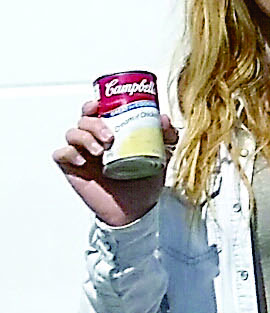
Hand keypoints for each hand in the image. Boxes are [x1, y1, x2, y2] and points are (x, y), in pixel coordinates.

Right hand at [53, 93, 175, 228]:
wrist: (138, 208)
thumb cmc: (146, 180)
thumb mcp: (162, 154)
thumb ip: (166, 135)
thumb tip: (163, 118)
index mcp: (113, 131)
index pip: (97, 111)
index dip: (94, 104)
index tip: (99, 105)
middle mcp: (95, 139)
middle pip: (83, 119)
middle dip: (93, 123)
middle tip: (109, 136)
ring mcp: (82, 153)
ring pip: (71, 133)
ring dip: (84, 137)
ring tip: (101, 151)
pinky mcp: (73, 169)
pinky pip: (61, 154)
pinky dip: (69, 152)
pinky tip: (83, 161)